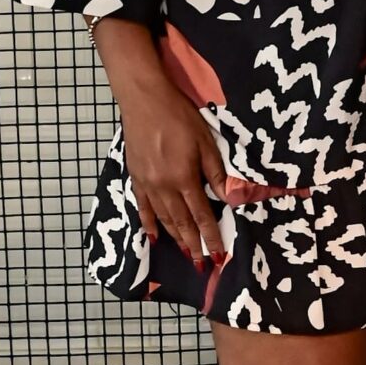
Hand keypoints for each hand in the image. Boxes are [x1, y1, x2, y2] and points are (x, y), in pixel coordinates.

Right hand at [93, 22, 226, 269]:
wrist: (143, 99)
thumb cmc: (179, 116)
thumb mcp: (205, 141)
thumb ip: (216, 172)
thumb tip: (230, 199)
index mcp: (184, 178)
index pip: (201, 215)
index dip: (210, 237)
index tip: (217, 256)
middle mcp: (164, 187)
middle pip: (181, 223)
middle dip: (193, 245)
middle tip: (200, 265)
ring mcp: (147, 184)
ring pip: (162, 219)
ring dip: (174, 239)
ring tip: (184, 254)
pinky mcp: (135, 177)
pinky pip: (143, 207)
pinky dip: (149, 224)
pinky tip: (154, 238)